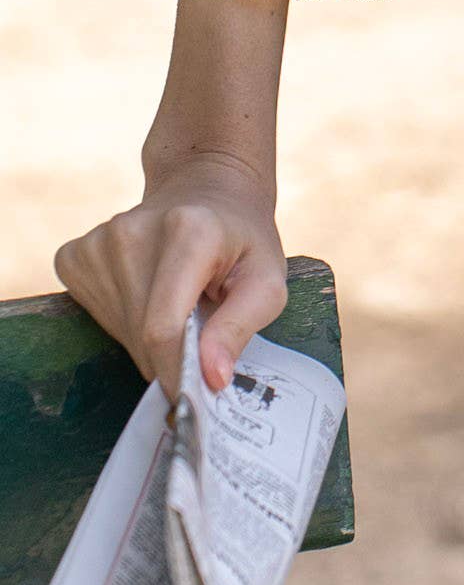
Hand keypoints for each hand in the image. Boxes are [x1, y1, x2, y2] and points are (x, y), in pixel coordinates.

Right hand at [54, 154, 288, 401]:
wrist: (206, 187)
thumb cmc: (241, 241)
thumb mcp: (267, 279)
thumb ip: (241, 326)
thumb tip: (211, 378)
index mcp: (189, 231)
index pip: (163, 327)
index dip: (176, 372)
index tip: (193, 397)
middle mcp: (133, 231)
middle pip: (139, 333)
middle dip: (169, 356)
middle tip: (197, 340)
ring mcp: (98, 241)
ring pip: (119, 328)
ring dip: (148, 338)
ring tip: (178, 306)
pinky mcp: (74, 255)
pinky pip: (96, 313)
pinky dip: (124, 319)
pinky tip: (147, 290)